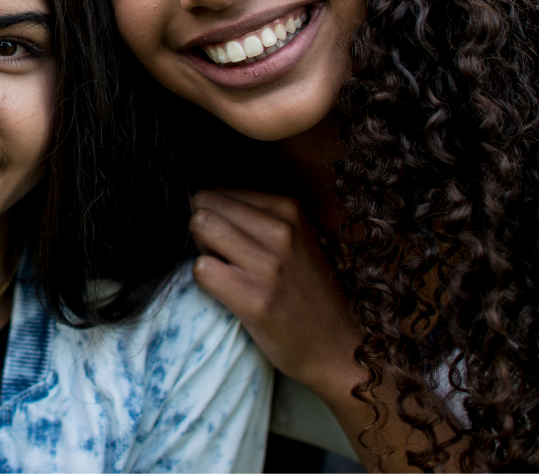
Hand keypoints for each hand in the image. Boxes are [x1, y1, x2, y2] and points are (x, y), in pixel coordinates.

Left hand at [190, 188, 359, 396]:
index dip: (215, 215)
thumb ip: (257, 215)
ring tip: (225, 270)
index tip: (231, 238)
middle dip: (202, 228)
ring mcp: (269, 265)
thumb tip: (203, 200)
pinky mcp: (255, 299)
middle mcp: (281, 230)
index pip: (220, 191)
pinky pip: (201, 269)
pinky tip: (226, 291)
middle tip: (221, 255)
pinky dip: (204, 279)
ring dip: (202, 250)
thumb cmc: (306, 290)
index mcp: (288, 208)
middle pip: (204, 204)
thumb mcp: (295, 236)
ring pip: (200, 227)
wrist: (338, 347)